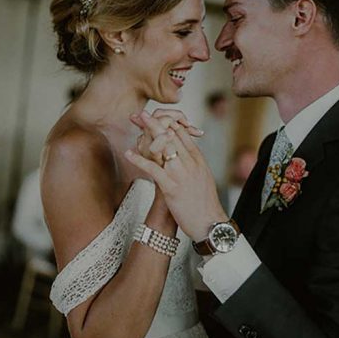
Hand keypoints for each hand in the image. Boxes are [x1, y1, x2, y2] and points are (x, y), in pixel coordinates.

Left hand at [123, 112, 226, 240]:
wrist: (210, 223)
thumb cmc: (205, 204)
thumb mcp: (202, 179)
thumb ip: (193, 165)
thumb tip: (182, 156)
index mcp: (199, 161)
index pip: (184, 135)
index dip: (168, 123)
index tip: (156, 117)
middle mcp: (191, 164)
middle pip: (173, 135)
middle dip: (155, 123)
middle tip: (141, 113)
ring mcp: (182, 174)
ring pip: (164, 146)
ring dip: (147, 132)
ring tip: (135, 122)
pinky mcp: (172, 187)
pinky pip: (153, 169)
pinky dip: (139, 159)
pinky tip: (128, 153)